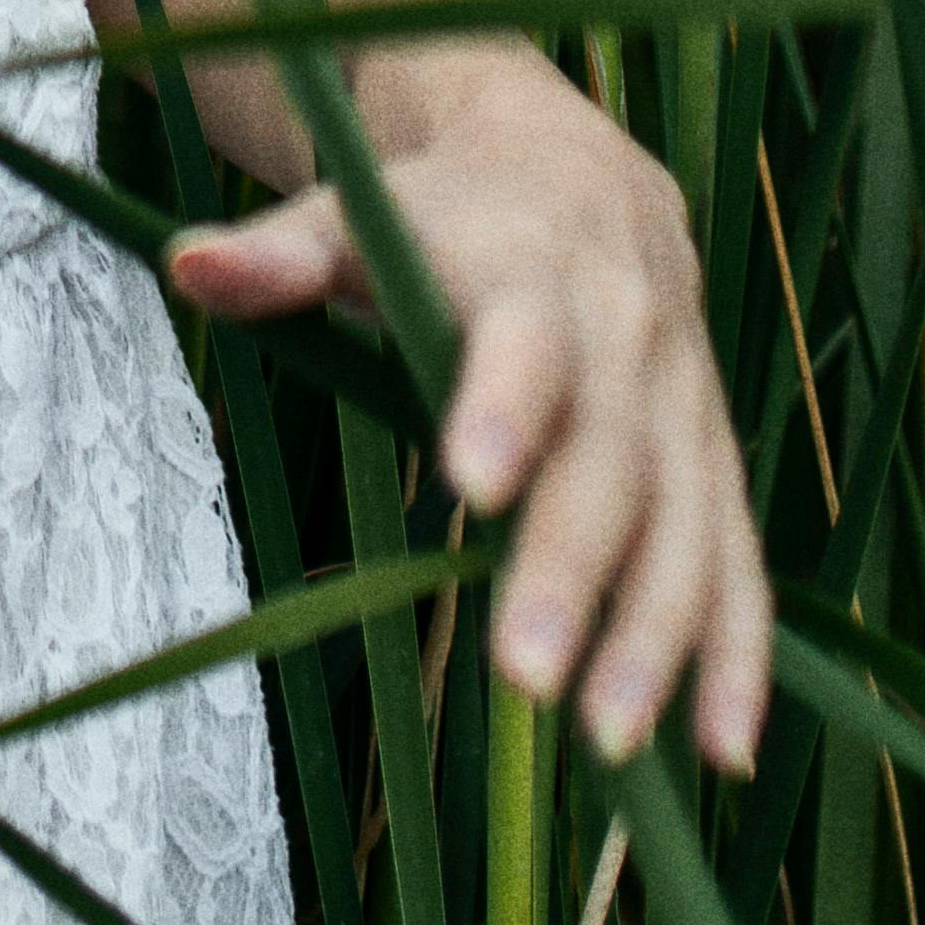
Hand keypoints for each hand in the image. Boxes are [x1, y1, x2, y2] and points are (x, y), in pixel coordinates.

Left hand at [167, 69, 771, 772]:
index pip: (524, 342)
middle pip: (609, 461)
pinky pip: (739, 560)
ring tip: (611, 743)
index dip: (502, 405)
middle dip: (572, 568)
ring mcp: (684, 408)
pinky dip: (740, 653)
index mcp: (534, 273)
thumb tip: (184, 262)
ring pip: (687, 526)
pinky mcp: (713, 463)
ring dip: (659, 636)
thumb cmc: (441, 210)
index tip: (470, 483)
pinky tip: (724, 753)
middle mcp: (626, 341)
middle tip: (525, 676)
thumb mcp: (356, 212)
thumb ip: (278, 253)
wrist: (580, 171)